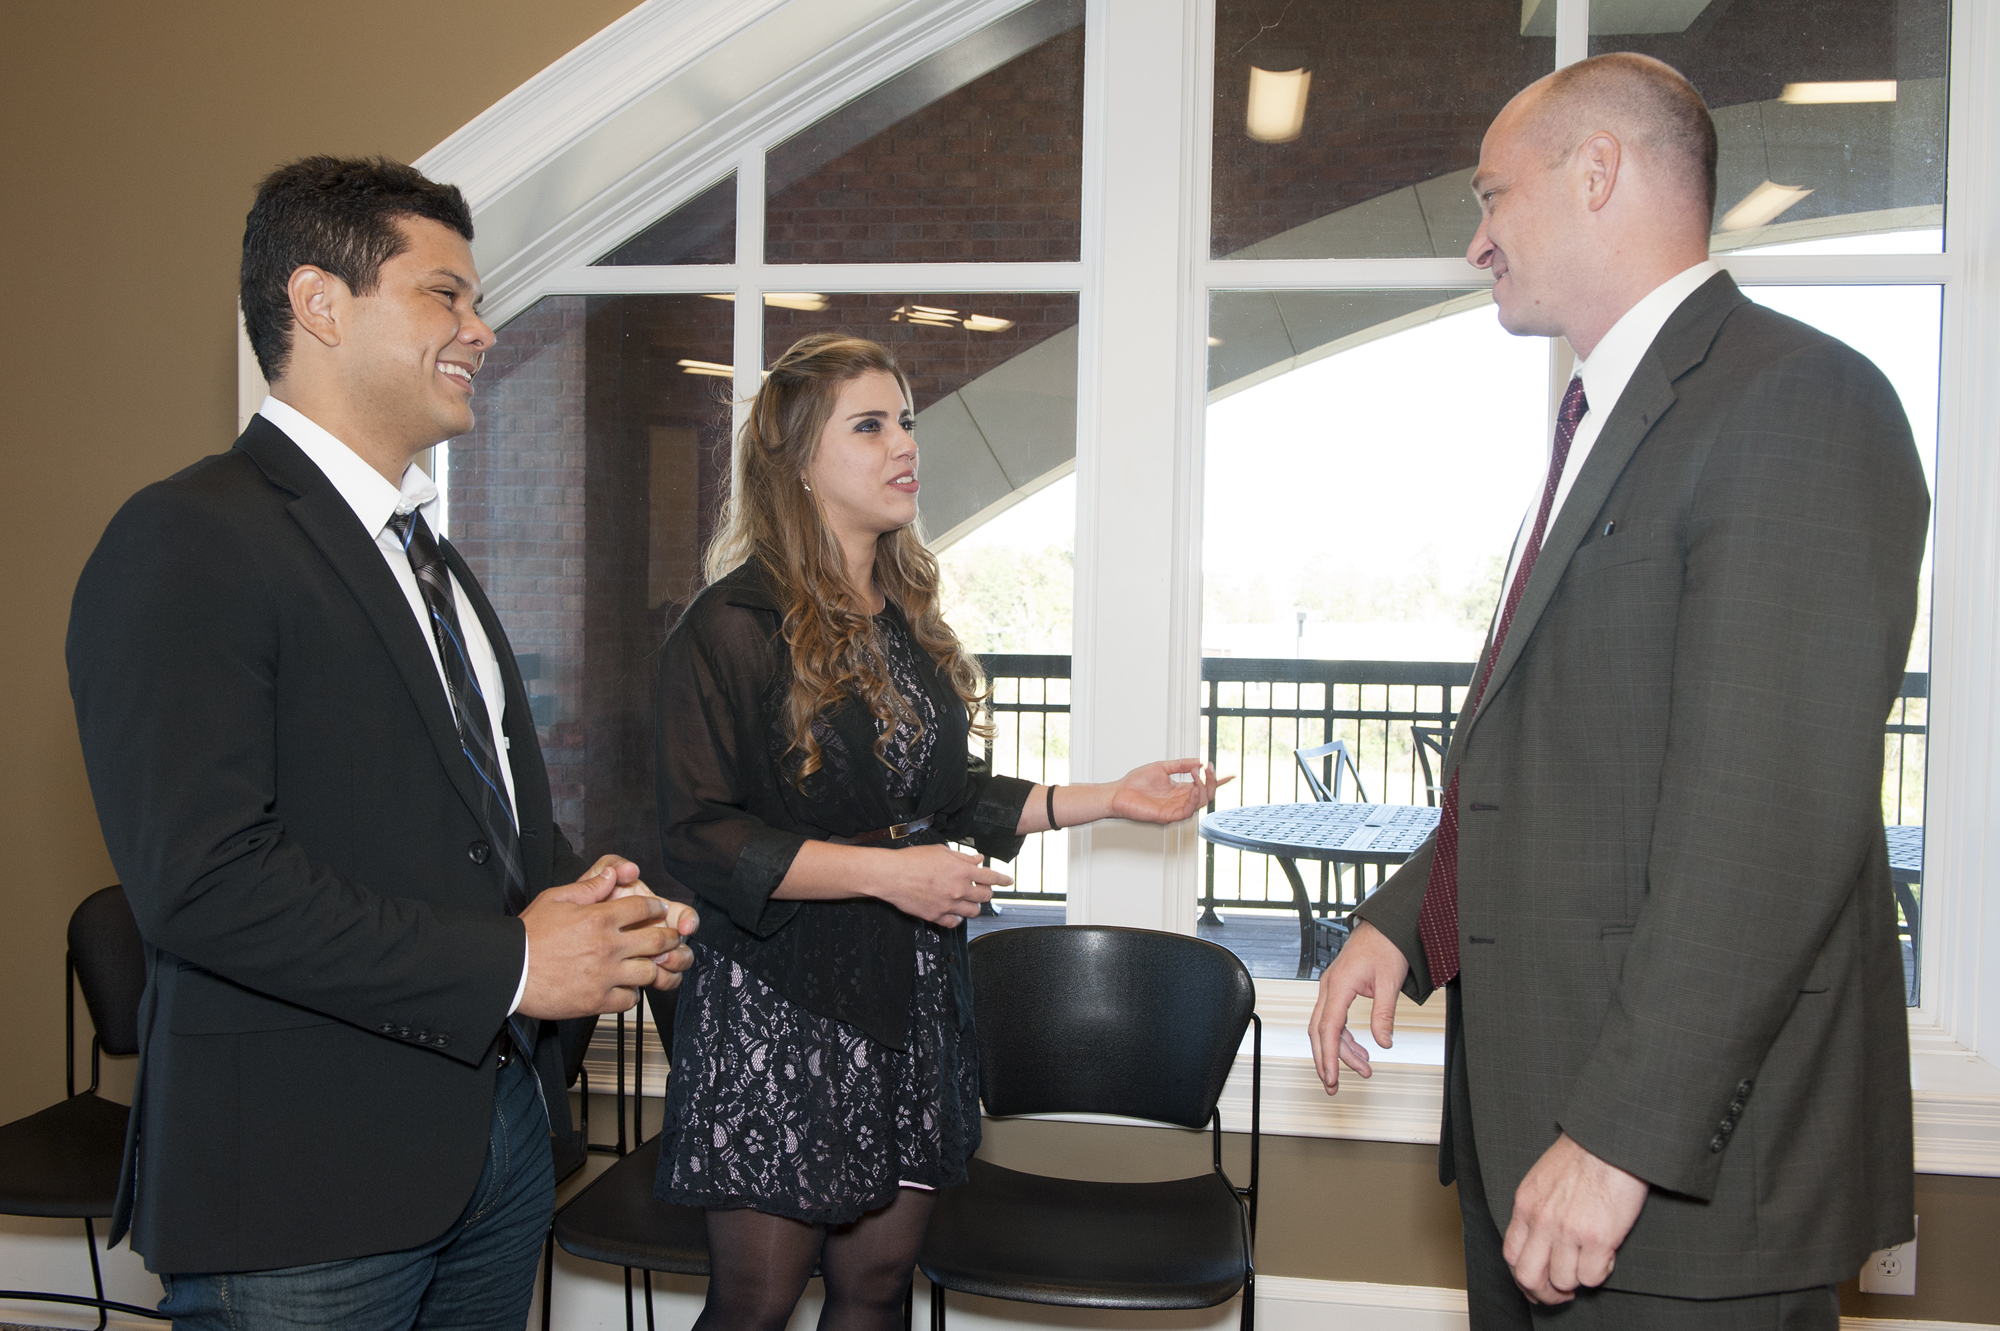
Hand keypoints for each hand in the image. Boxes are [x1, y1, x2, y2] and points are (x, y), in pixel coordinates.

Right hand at [517, 858, 699, 1018]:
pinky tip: (626, 986)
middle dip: (670, 937)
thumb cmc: (528, 935)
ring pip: (649, 972)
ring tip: (650, 963)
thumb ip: (589, 886)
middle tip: (670, 937)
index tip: (659, 910)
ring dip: (653, 966)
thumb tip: (612, 873)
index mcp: (599, 919)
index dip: (656, 907)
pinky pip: (630, 1000)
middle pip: (657, 940)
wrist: (509, 971)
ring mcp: (605, 975)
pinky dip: (632, 994)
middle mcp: (608, 947)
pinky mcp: (597, 1000)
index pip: (644, 908)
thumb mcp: (556, 898)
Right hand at [872, 844, 1011, 927]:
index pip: (992, 877)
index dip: (1003, 879)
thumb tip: (977, 860)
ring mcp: (948, 905)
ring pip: (973, 912)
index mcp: (962, 871)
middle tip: (982, 889)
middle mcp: (958, 889)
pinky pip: (954, 922)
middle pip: (985, 896)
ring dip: (973, 906)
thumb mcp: (941, 851)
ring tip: (967, 900)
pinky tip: (954, 912)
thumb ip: (962, 857)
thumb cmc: (913, 860)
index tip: (1008, 881)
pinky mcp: (936, 916)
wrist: (891, 875)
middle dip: (987, 892)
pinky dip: (957, 918)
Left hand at [1105, 760, 1229, 823]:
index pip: (1203, 786)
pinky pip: (1188, 811)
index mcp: (1180, 789)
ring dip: (1203, 787)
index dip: (1217, 781)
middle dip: (1212, 781)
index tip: (1230, 775)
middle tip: (1210, 768)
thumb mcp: (1162, 767)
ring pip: (1200, 803)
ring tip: (1197, 774)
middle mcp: (1180, 800)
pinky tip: (1193, 788)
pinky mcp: (1169, 816)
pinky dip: (1193, 799)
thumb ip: (1180, 764)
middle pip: (1206, 795)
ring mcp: (1176, 809)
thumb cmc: (1135, 783)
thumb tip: (1198, 761)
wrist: (1118, 793)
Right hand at [1306, 919, 1407, 1094]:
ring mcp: (1332, 988)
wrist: (1385, 925)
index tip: (1331, 1077)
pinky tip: (1360, 1049)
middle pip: (1319, 1032)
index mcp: (1338, 985)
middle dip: (1326, 1060)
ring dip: (1341, 1051)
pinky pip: (1335, 1019)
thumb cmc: (1385, 946)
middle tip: (1334, 1085)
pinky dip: (1346, 1038)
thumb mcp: (1389, 983)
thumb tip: (1383, 1043)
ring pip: (1327, 1028)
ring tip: (1362, 1069)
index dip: (1328, 1056)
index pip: (1328, 1029)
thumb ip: (1384, 1015)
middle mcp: (1329, 988)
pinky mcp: (1339, 989)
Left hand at [1502, 1133, 1648, 1303]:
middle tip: (1560, 1294)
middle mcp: (1542, 1221)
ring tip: (1589, 1265)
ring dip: (1577, 1280)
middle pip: (1529, 1277)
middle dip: (1545, 1293)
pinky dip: (1599, 1273)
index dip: (1524, 1278)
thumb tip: (1539, 1240)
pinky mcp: (1597, 1238)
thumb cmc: (1582, 1155)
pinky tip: (1605, 1258)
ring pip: (1563, 1281)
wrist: (1609, 1141)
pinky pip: (1591, 1277)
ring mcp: (1568, 1231)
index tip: (1538, 1284)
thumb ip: (1537, 1209)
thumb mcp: (1543, 1179)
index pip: (1511, 1255)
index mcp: (1526, 1205)